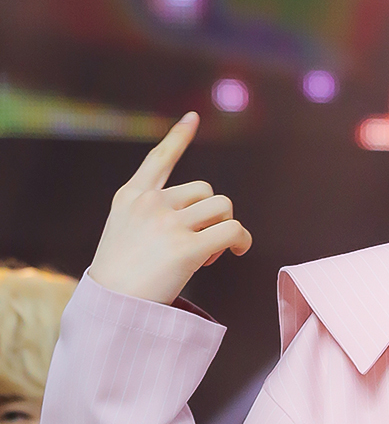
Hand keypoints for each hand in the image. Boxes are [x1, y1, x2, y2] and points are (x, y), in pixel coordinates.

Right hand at [88, 112, 251, 303]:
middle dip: (212, 215)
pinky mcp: (188, 248)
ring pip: (223, 207)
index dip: (178, 137)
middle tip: (202, 244)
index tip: (193, 118)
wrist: (111, 306)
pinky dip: (240, 241)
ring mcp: (169, 224)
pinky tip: (233, 253)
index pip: (159, 159)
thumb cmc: (119, 278)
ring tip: (211, 253)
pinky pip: (232, 231)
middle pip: (206, 191)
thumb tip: (197, 218)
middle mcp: (150, 203)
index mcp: (131, 197)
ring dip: (225, 228)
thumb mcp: (122, 231)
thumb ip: (150, 215)